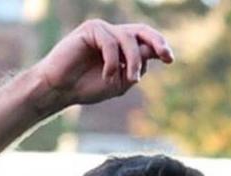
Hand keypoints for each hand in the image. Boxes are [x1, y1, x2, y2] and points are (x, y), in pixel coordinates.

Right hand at [27, 20, 173, 112]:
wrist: (61, 90)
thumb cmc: (88, 87)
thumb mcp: (119, 81)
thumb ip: (136, 67)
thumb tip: (152, 50)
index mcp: (121, 46)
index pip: (144, 40)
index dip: (159, 46)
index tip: (169, 59)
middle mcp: (113, 34)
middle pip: (141, 30)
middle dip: (156, 42)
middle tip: (166, 56)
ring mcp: (101, 30)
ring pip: (128, 39)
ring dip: (134, 62)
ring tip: (130, 80)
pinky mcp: (90, 30)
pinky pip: (110, 43)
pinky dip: (113, 62)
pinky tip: (107, 76)